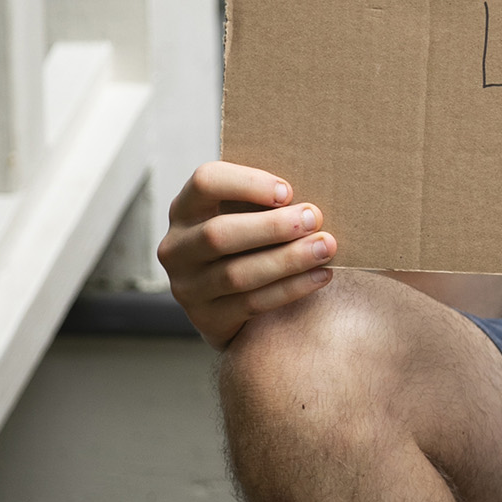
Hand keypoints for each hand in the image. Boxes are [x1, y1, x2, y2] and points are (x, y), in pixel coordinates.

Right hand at [158, 162, 335, 350]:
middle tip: (315, 218)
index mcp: (184, 209)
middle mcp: (176, 248)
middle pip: (219, 234)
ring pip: (237, 274)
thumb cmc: (249, 240)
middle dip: (272, 226)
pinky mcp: (207, 319)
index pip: (205, 182)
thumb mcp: (244, 214)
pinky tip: (320, 275)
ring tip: (325, 247)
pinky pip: (252, 304)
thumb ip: (265, 201)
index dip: (247, 184)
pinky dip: (290, 288)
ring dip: (287, 259)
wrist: (231, 301)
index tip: (288, 191)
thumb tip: (309, 188)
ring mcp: (187, 288)